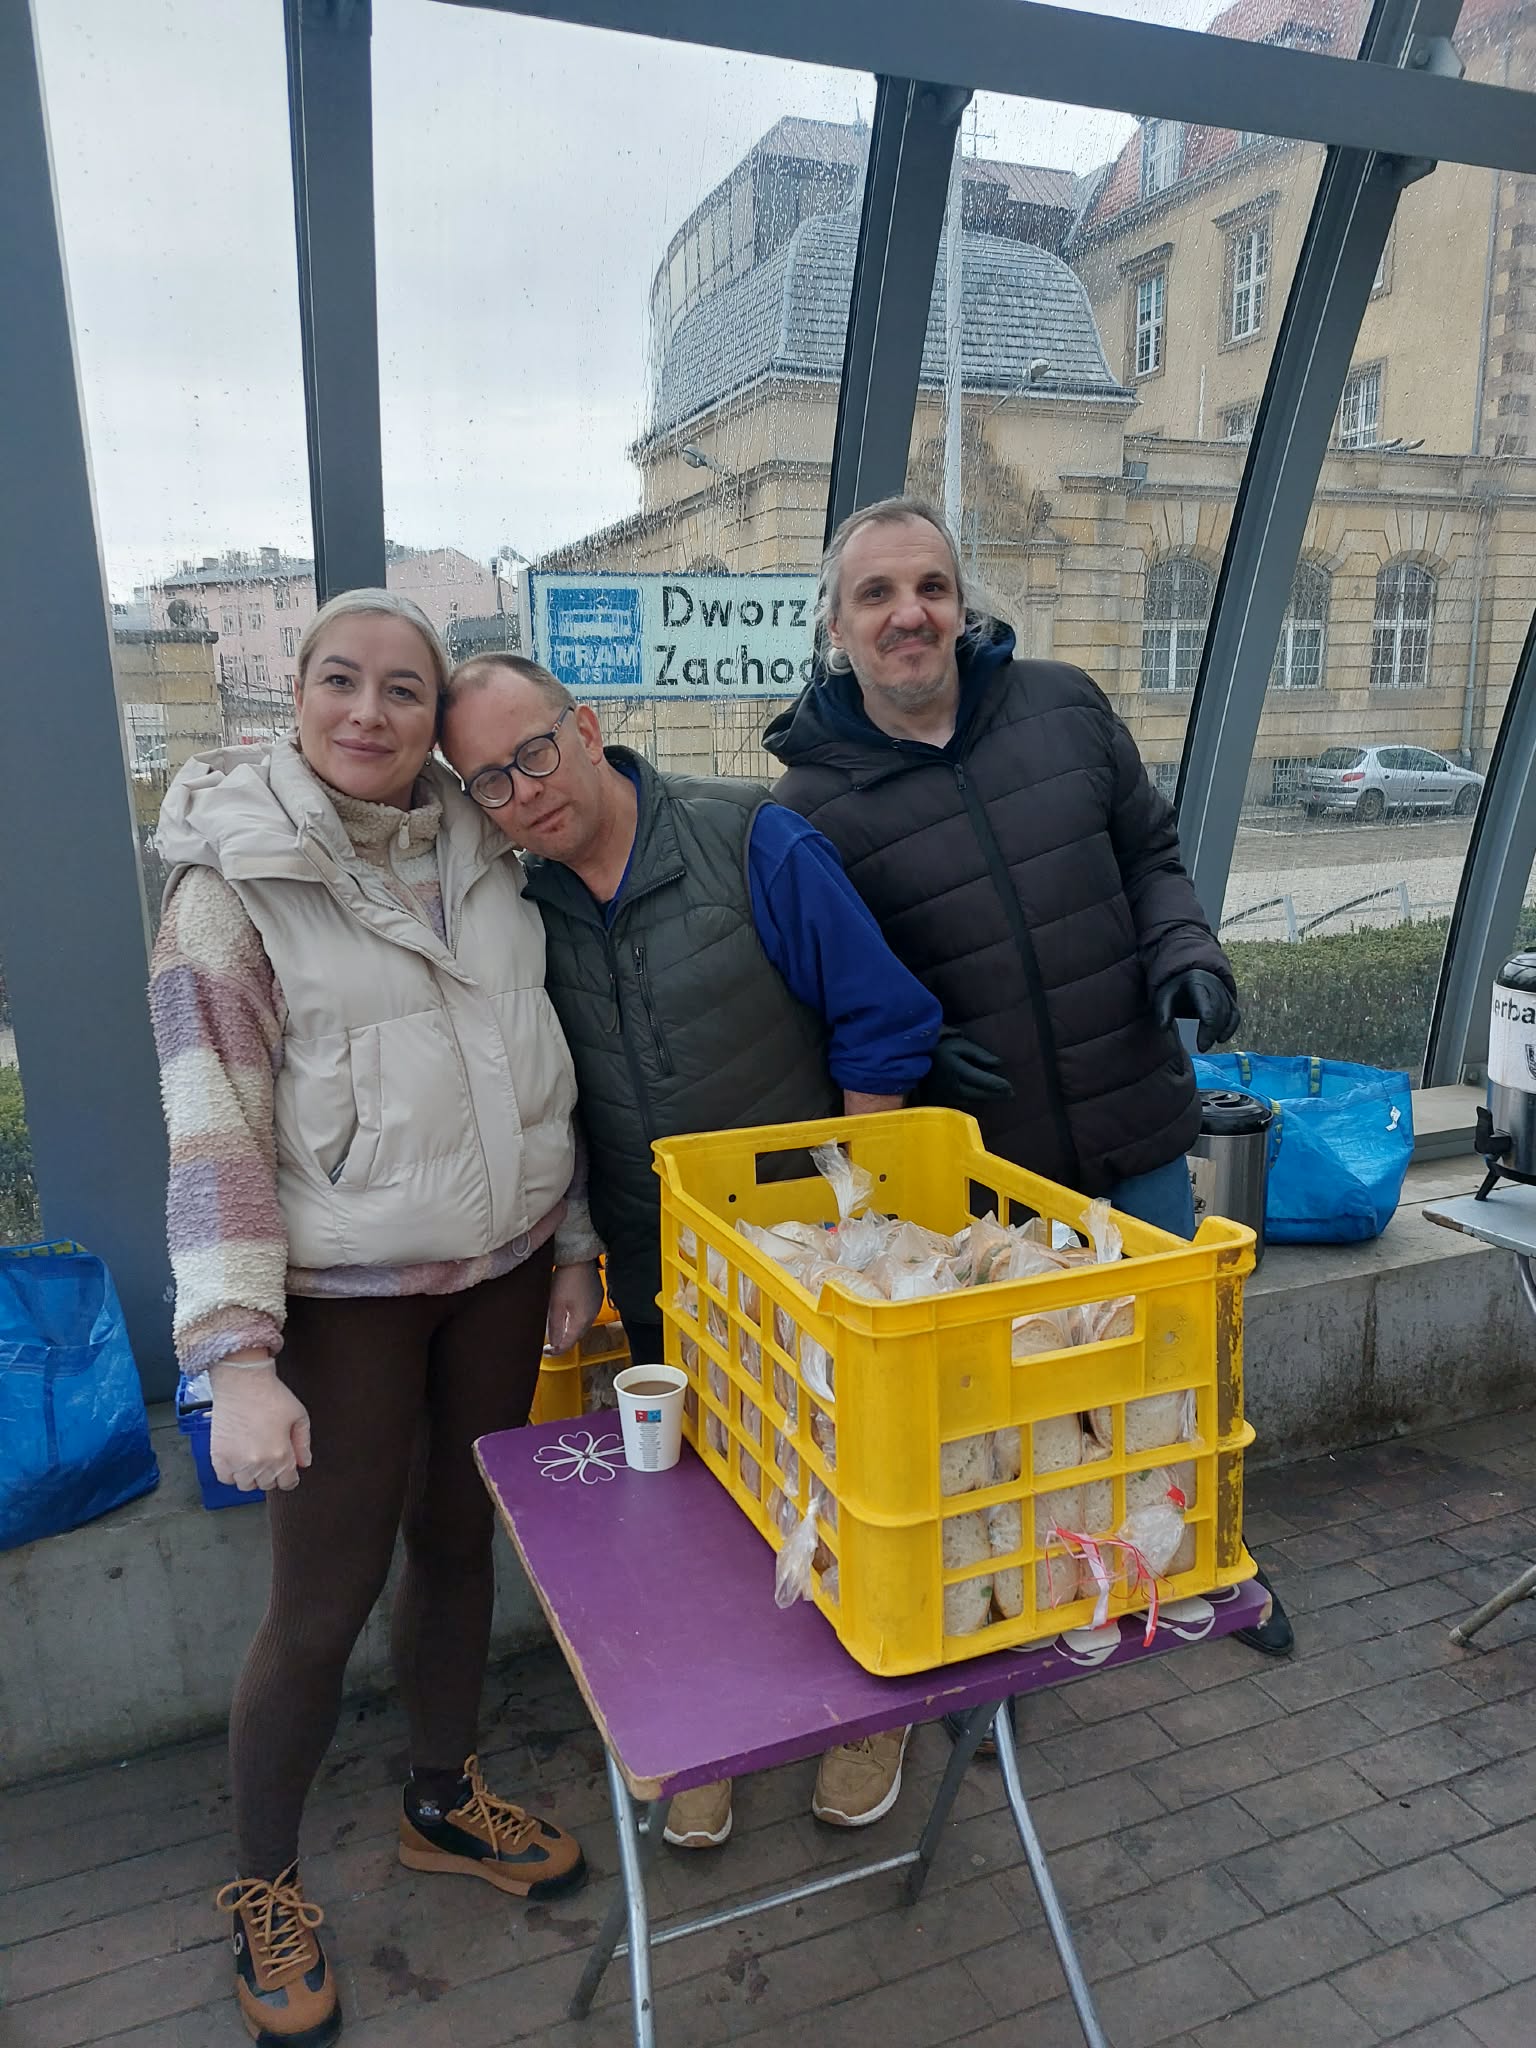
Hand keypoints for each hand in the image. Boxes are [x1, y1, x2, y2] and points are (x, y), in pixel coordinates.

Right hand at [208, 1360, 310, 1491]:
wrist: (242, 1381)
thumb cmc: (271, 1395)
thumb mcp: (299, 1416)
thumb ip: (303, 1443)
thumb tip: (304, 1463)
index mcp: (280, 1455)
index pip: (288, 1483)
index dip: (290, 1477)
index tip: (287, 1470)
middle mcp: (258, 1464)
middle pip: (267, 1485)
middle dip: (272, 1474)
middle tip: (270, 1458)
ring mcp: (236, 1462)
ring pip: (246, 1485)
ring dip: (252, 1476)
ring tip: (254, 1459)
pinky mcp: (218, 1456)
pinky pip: (225, 1479)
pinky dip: (232, 1474)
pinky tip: (238, 1460)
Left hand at [546, 1260, 603, 1354]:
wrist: (579, 1257)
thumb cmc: (566, 1277)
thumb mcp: (555, 1305)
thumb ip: (554, 1327)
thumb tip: (554, 1343)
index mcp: (582, 1320)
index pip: (569, 1343)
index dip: (556, 1350)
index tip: (546, 1352)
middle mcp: (592, 1315)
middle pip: (577, 1335)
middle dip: (564, 1341)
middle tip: (550, 1344)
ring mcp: (596, 1305)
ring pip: (582, 1325)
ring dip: (570, 1330)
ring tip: (557, 1330)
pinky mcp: (596, 1296)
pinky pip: (586, 1314)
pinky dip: (576, 1319)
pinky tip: (568, 1314)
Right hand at [925, 1029, 1013, 1103]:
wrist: (911, 1058)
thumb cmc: (938, 1047)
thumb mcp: (958, 1044)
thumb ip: (979, 1054)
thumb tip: (999, 1064)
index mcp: (958, 1070)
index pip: (984, 1081)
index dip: (999, 1086)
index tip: (1011, 1088)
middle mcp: (954, 1086)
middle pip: (980, 1094)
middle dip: (996, 1095)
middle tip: (1011, 1095)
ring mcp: (947, 1095)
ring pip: (972, 1100)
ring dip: (986, 1098)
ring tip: (999, 1096)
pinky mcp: (941, 1099)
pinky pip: (963, 1102)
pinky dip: (974, 1099)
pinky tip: (981, 1096)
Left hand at [1154, 969, 1240, 1053]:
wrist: (1185, 971)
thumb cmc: (1173, 987)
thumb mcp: (1163, 995)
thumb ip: (1163, 1011)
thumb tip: (1163, 1029)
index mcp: (1197, 982)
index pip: (1208, 1010)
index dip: (1207, 1030)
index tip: (1200, 1047)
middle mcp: (1214, 985)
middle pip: (1220, 1013)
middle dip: (1213, 1033)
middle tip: (1202, 1048)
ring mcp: (1223, 990)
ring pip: (1229, 1013)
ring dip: (1222, 1031)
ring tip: (1207, 1044)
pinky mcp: (1229, 997)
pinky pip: (1234, 1013)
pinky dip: (1231, 1027)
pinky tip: (1222, 1039)